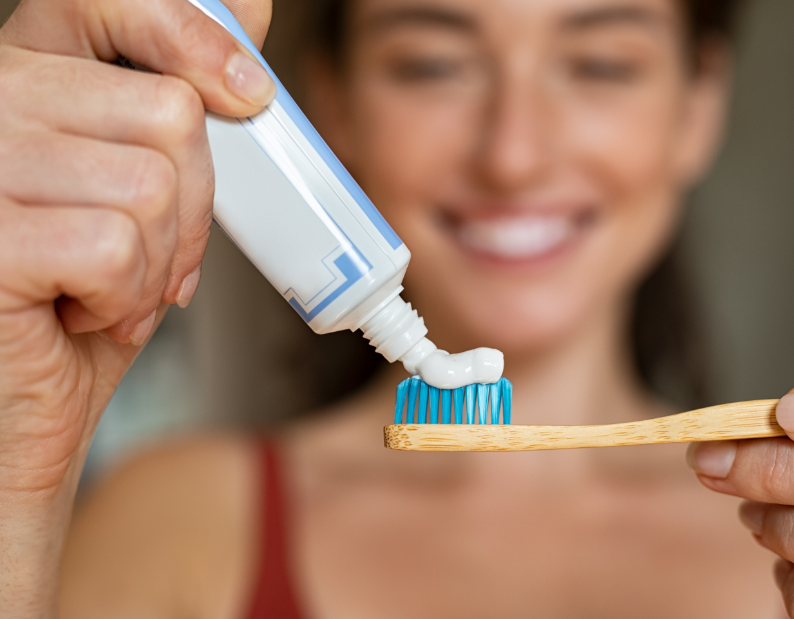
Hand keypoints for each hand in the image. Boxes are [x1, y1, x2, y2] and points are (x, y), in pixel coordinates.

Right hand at [0, 0, 271, 613]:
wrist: (13, 419)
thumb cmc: (75, 309)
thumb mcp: (137, 196)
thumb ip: (172, 108)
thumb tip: (247, 12)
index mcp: (20, 80)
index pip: (104, 2)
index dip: (189, 36)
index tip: (246, 95)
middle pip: (165, 112)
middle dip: (192, 204)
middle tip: (155, 259)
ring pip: (149, 183)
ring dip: (160, 260)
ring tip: (115, 292)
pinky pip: (116, 245)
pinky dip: (127, 296)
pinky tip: (84, 314)